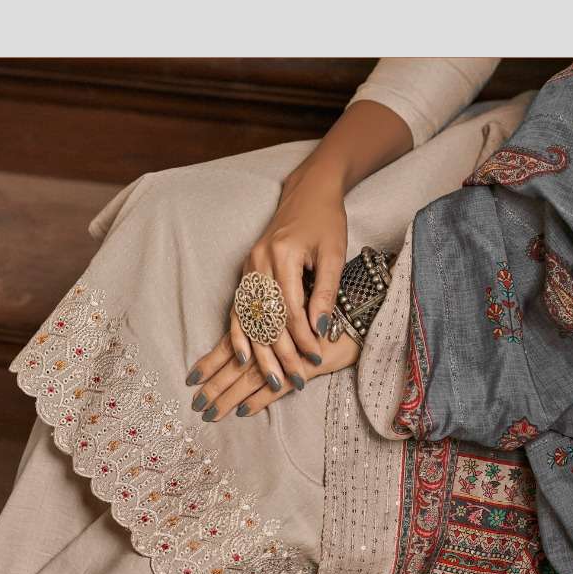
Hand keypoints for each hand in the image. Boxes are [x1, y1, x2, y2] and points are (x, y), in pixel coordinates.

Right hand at [184, 159, 351, 419]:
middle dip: (280, 354)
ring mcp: (247, 268)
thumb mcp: (333, 253)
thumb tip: (320, 330)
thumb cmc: (326, 221)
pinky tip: (243, 357)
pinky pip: (239, 310)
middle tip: (294, 381)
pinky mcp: (244, 273)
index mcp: (282, 255)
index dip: (302, 338)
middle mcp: (258, 263)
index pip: (290, 310)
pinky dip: (240, 336)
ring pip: (249, 319)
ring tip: (270, 379)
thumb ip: (326, 292)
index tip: (316, 360)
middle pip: (266, 319)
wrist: (307, 192)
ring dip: (259, 353)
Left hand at [184, 319, 358, 421]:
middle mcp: (273, 339)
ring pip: (251, 379)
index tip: (191, 378)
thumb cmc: (332, 312)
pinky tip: (244, 411)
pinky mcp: (307, 367)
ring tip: (211, 414)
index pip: (231, 347)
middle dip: (213, 387)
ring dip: (230, 397)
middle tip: (195, 405)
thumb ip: (277, 331)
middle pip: (235, 367)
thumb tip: (251, 348)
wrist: (366, 308)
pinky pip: (279, 387)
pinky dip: (261, 399)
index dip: (210, 363)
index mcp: (267, 326)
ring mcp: (289, 355)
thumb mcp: (298, 318)